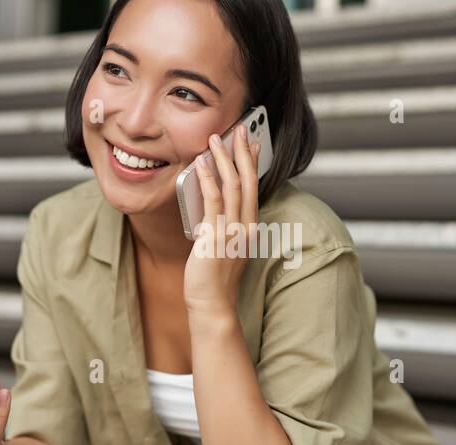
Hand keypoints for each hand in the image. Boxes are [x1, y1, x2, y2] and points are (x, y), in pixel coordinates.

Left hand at [185, 123, 260, 315]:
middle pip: (249, 181)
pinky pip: (213, 201)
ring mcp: (232, 231)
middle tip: (238, 130)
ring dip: (224, 159)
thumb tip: (211, 201)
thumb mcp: (224, 247)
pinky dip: (207, 179)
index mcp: (250, 228)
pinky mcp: (215, 236)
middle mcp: (246, 226)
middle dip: (243, 153)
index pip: (255, 188)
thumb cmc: (214, 280)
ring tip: (215, 139)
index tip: (252, 143)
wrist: (212, 304)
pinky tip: (200, 164)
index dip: (253, 163)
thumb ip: (222, 225)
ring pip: (233, 186)